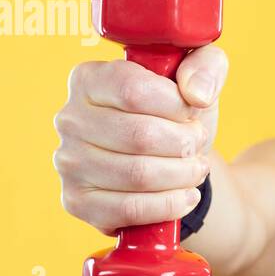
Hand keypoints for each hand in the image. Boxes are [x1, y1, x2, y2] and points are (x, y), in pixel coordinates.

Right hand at [53, 45, 228, 235]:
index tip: (192, 111)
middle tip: (197, 144)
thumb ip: (206, 66)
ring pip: (138, 175)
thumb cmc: (176, 115)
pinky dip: (168, 204)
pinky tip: (186, 195)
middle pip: (140, 135)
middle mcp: (70, 119)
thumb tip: (196, 94)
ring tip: (195, 169)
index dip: (175, 105)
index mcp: (90, 78)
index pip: (133, 89)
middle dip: (185, 143)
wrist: (166, 163)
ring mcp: (69, 163)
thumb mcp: (198, 80)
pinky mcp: (78, 202)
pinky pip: (130, 209)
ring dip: (182, 175)